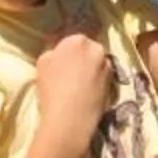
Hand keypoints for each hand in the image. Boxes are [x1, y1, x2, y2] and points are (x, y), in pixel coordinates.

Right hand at [35, 23, 114, 156]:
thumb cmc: (52, 88)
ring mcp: (107, 66)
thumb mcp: (43, 62)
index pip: (71, 39)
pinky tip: (85, 94)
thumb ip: (53, 50)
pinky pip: (102, 77)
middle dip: (80, 58)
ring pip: (96, 63)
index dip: (64, 51)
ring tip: (77, 86)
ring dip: (89, 69)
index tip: (59, 62)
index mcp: (78, 40)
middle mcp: (97, 49)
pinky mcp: (114, 83)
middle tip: (68, 73)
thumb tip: (59, 50)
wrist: (70, 119)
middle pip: (87, 49)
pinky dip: (96, 82)